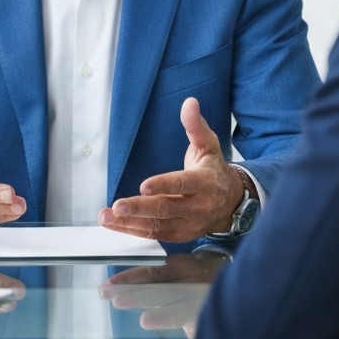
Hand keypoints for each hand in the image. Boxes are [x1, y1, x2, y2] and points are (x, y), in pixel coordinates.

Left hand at [98, 97, 248, 241]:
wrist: (231, 203)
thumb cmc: (214, 171)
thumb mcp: (209, 145)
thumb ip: (195, 125)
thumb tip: (189, 103)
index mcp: (203, 182)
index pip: (182, 184)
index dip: (163, 185)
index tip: (143, 186)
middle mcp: (197, 206)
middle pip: (166, 208)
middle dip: (140, 209)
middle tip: (118, 206)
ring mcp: (188, 224)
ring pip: (157, 226)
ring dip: (130, 223)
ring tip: (108, 216)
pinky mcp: (179, 235)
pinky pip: (154, 235)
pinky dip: (133, 231)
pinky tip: (115, 225)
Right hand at [101, 253, 222, 332]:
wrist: (220, 277)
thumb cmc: (208, 316)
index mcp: (200, 308)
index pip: (183, 313)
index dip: (165, 316)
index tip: (144, 320)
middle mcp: (191, 287)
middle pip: (164, 291)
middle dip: (141, 296)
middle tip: (119, 302)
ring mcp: (182, 272)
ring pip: (153, 276)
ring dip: (127, 282)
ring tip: (106, 292)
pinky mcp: (171, 263)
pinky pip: (148, 269)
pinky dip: (128, 276)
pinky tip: (110, 282)